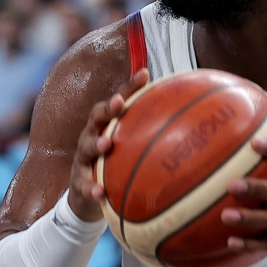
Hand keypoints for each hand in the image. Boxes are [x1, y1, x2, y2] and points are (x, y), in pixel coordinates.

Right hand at [67, 68, 149, 221]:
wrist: (84, 193)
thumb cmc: (112, 161)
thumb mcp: (126, 146)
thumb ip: (149, 134)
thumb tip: (188, 121)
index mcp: (106, 124)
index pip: (118, 101)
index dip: (130, 87)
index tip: (144, 74)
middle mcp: (91, 135)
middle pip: (97, 116)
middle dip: (108, 108)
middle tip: (119, 103)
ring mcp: (83, 158)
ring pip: (86, 148)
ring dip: (96, 144)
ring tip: (105, 144)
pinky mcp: (79, 182)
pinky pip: (84, 184)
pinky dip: (92, 188)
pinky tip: (100, 192)